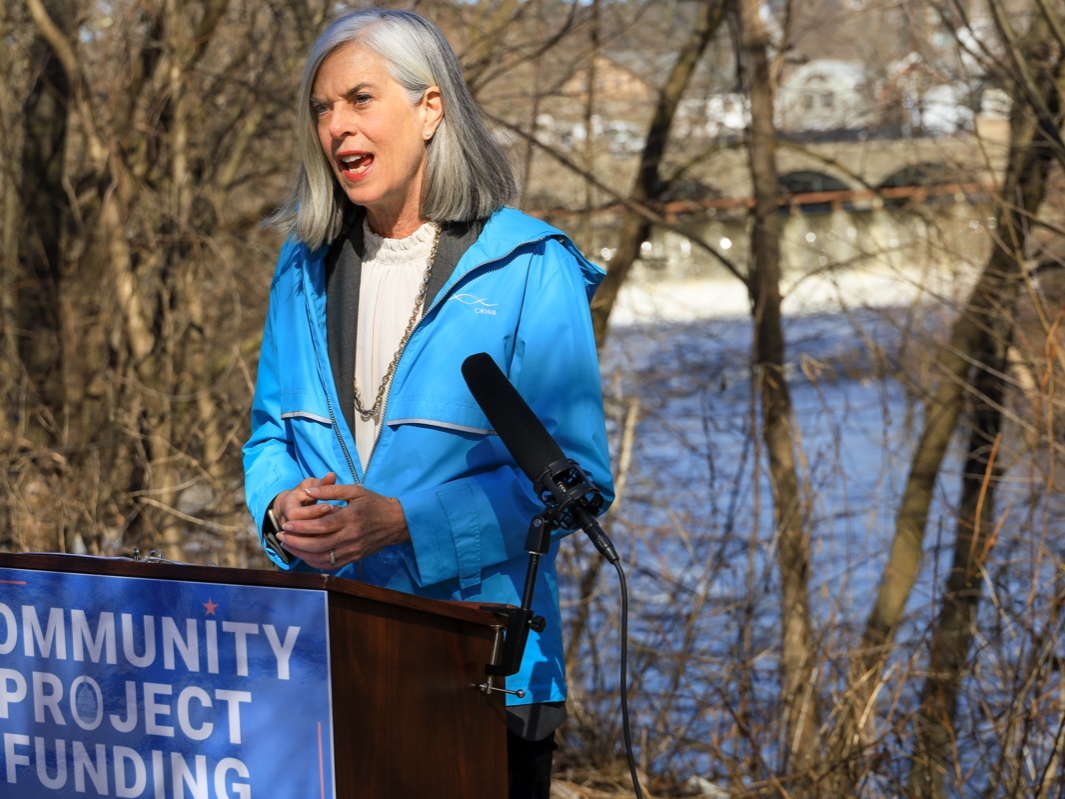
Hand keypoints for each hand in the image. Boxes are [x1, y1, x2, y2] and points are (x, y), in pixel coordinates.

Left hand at [276, 478, 409, 570]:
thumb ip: (331, 490)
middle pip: (318, 545)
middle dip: (296, 542)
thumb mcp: (355, 490)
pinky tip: (304, 555)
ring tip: (288, 546)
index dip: (301, 527)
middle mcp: (351, 537)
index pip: (321, 526)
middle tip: (281, 536)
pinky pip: (331, 565)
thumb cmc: (374, 503)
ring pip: (322, 558)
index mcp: (350, 518)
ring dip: (302, 554)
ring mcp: (353, 550)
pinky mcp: (354, 558)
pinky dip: (314, 562)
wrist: (397, 522)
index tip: (286, 524)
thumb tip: (308, 490)